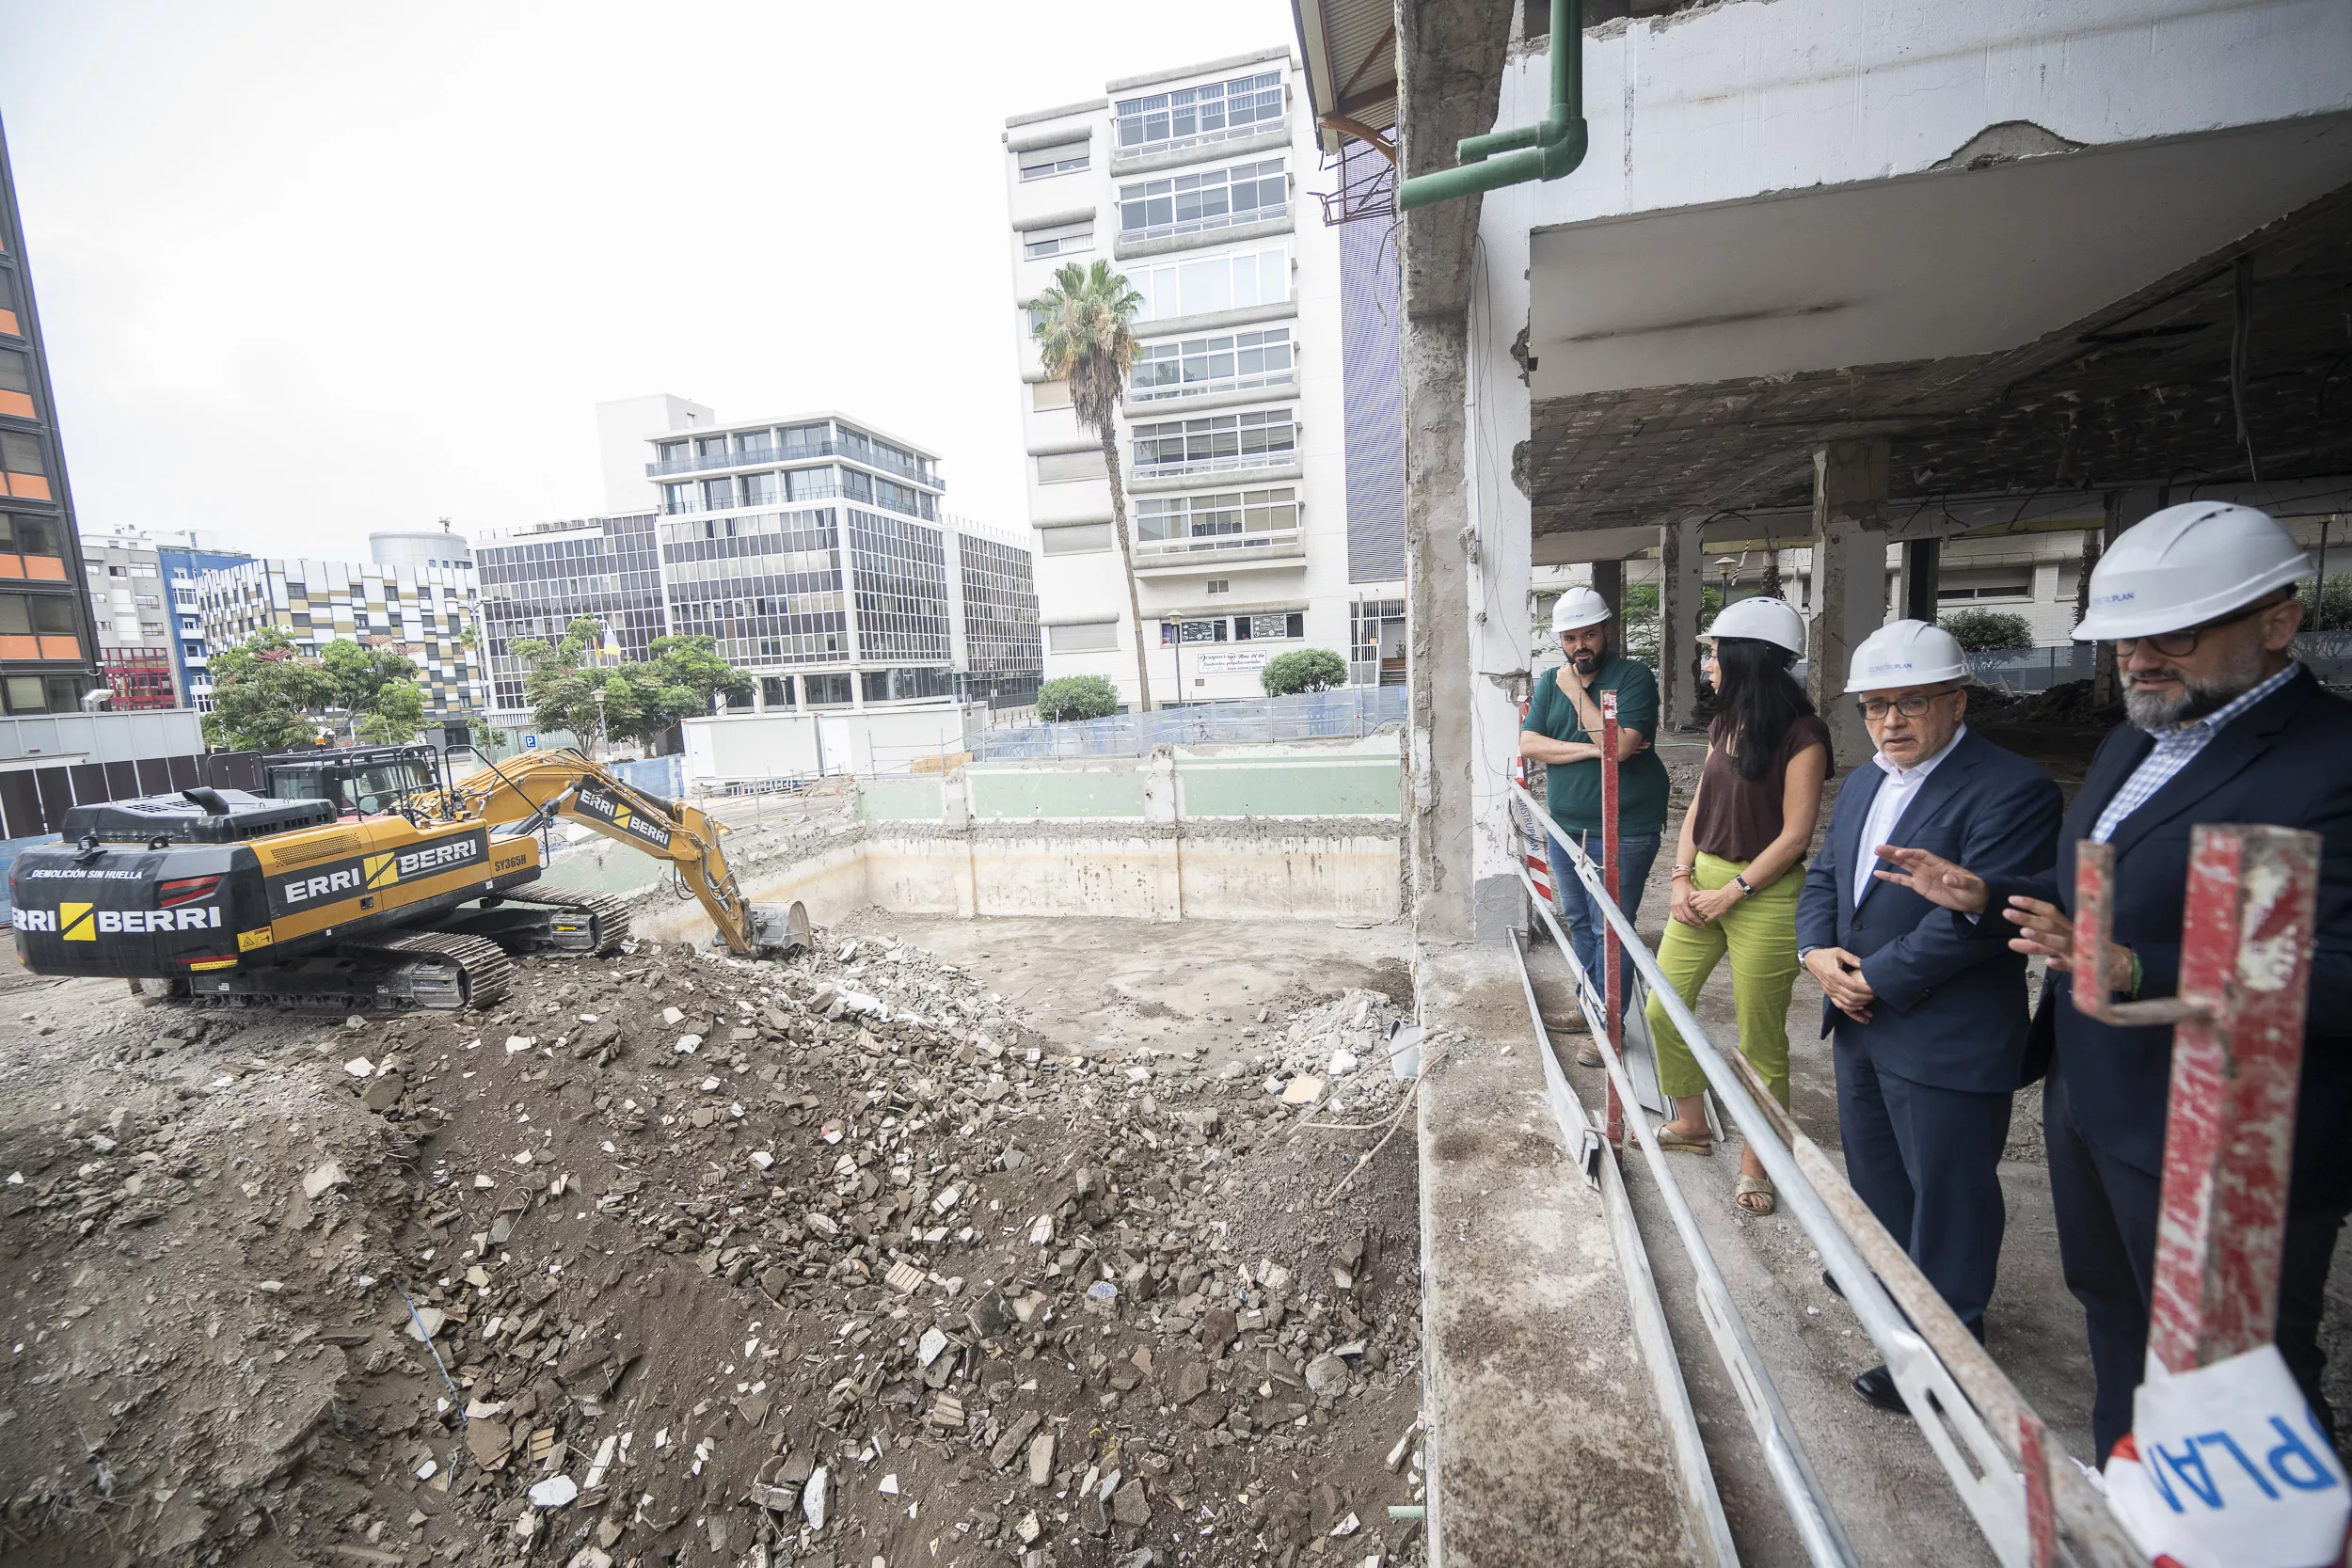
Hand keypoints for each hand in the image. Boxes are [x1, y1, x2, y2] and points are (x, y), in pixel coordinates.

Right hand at [1669, 880, 1700, 926]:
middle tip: (1699, 925)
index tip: (1702, 923)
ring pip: (1679, 919)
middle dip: (1692, 924)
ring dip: (1687, 923)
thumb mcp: (1693, 894)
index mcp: (1682, 903)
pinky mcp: (1671, 906)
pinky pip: (1675, 916)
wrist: (1679, 882)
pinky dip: (1681, 920)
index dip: (1696, 921)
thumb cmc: (1687, 887)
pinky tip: (1686, 921)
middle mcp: (1677, 906)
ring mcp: (1673, 906)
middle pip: (1684, 919)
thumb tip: (1701, 912)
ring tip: (1693, 924)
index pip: (1690, 916)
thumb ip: (1696, 903)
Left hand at [1685, 884, 1743, 925]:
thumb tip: (1689, 899)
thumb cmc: (1714, 893)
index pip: (1690, 906)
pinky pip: (1706, 921)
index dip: (1694, 905)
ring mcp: (1705, 913)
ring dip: (1704, 914)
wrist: (1725, 897)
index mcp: (1696, 902)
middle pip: (1696, 911)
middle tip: (1706, 906)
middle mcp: (1699, 908)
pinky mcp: (1710, 918)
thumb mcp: (1702, 891)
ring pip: (1701, 916)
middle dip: (1699, 909)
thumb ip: (1693, 895)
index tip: (1698, 904)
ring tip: (1711, 909)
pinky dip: (1709, 918)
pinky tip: (1712, 914)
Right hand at [1804, 947, 1875, 1022]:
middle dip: (1865, 998)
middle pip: (1851, 997)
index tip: (1874, 988)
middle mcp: (1832, 985)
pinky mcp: (1830, 994)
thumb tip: (1864, 964)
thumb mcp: (1838, 952)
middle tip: (1876, 995)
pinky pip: (1840, 1006)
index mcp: (1834, 975)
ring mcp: (1830, 991)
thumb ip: (1852, 958)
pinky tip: (1861, 1010)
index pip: (1853, 986)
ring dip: (1860, 1005)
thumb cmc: (1826, 955)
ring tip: (1871, 1002)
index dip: (1865, 989)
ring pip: (1847, 1004)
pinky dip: (1851, 1010)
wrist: (1811, 960)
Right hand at [1872, 845, 1988, 913]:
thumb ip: (1960, 881)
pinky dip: (1890, 877)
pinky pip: (1902, 880)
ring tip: (1877, 852)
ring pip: (1903, 865)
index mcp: (1939, 864)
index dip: (1910, 853)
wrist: (1973, 900)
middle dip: (1894, 852)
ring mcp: (1922, 876)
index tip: (1899, 854)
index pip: (1922, 855)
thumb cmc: (1974, 890)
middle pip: (1908, 857)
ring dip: (1890, 859)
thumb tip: (1947, 877)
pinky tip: (1878, 874)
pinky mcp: (1919, 886)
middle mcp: (1928, 867)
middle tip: (1879, 848)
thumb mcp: (1971, 885)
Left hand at [2003, 897, 2134, 991]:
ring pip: (2061, 942)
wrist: (2120, 967)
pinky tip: (2050, 963)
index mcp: (2067, 928)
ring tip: (2024, 932)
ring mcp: (2080, 951)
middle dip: (2029, 918)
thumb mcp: (2059, 948)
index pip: (2049, 912)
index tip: (2012, 899)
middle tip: (2007, 912)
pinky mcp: (2087, 969)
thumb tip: (2011, 941)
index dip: (2031, 905)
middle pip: (2050, 924)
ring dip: (2043, 937)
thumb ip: (2036, 946)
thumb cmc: (2085, 952)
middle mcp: (2073, 936)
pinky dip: (2063, 964)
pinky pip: (2075, 966)